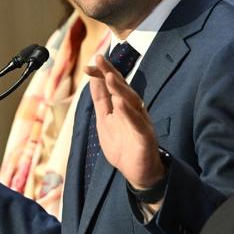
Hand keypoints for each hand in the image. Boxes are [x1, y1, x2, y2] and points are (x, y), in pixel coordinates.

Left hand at [86, 55, 163, 189]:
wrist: (138, 173)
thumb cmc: (123, 146)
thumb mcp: (105, 120)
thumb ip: (101, 101)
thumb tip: (94, 79)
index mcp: (123, 105)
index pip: (112, 85)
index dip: (101, 74)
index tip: (88, 66)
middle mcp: (134, 109)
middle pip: (123, 87)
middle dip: (111, 73)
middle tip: (99, 60)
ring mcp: (141, 122)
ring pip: (132, 101)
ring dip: (121, 89)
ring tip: (109, 77)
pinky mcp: (145, 136)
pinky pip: (138, 123)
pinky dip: (129, 113)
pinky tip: (120, 103)